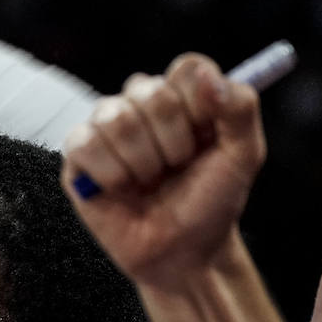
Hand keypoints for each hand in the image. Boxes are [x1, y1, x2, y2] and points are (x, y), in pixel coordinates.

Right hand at [61, 53, 266, 286]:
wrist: (182, 252)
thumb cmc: (211, 204)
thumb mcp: (244, 156)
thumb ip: (240, 108)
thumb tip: (206, 76)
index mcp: (183, 97)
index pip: (186, 68)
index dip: (198, 104)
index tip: (206, 139)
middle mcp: (142, 105)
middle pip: (150, 91)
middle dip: (172, 140)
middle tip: (176, 167)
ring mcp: (107, 128)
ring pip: (116, 117)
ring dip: (142, 161)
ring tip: (149, 182)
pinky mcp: (78, 156)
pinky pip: (85, 142)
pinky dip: (110, 172)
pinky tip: (120, 188)